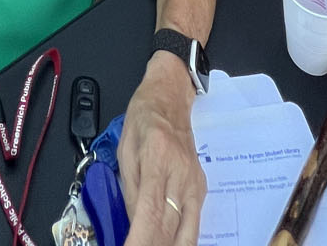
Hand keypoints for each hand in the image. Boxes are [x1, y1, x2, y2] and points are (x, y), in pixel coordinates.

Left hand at [118, 54, 204, 243]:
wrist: (171, 96)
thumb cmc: (145, 116)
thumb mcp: (125, 147)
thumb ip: (128, 187)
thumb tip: (132, 221)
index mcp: (156, 157)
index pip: (151, 211)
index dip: (142, 239)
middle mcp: (180, 172)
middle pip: (171, 228)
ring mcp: (194, 182)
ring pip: (187, 232)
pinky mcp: (201, 188)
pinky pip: (193, 223)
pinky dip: (182, 240)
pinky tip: (171, 244)